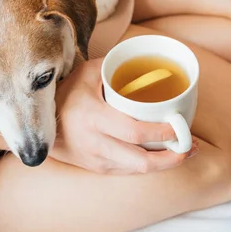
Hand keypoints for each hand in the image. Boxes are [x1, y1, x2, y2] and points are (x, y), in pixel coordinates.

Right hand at [50, 58, 195, 173]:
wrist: (40, 123)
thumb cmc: (68, 92)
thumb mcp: (88, 72)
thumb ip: (117, 65)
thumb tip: (149, 60)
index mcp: (93, 117)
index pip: (134, 132)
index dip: (162, 133)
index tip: (181, 126)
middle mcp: (94, 143)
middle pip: (140, 161)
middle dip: (170, 158)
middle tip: (190, 147)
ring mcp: (95, 160)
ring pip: (136, 170)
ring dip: (164, 164)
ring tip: (184, 152)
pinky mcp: (97, 169)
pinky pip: (129, 171)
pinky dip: (149, 166)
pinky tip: (163, 157)